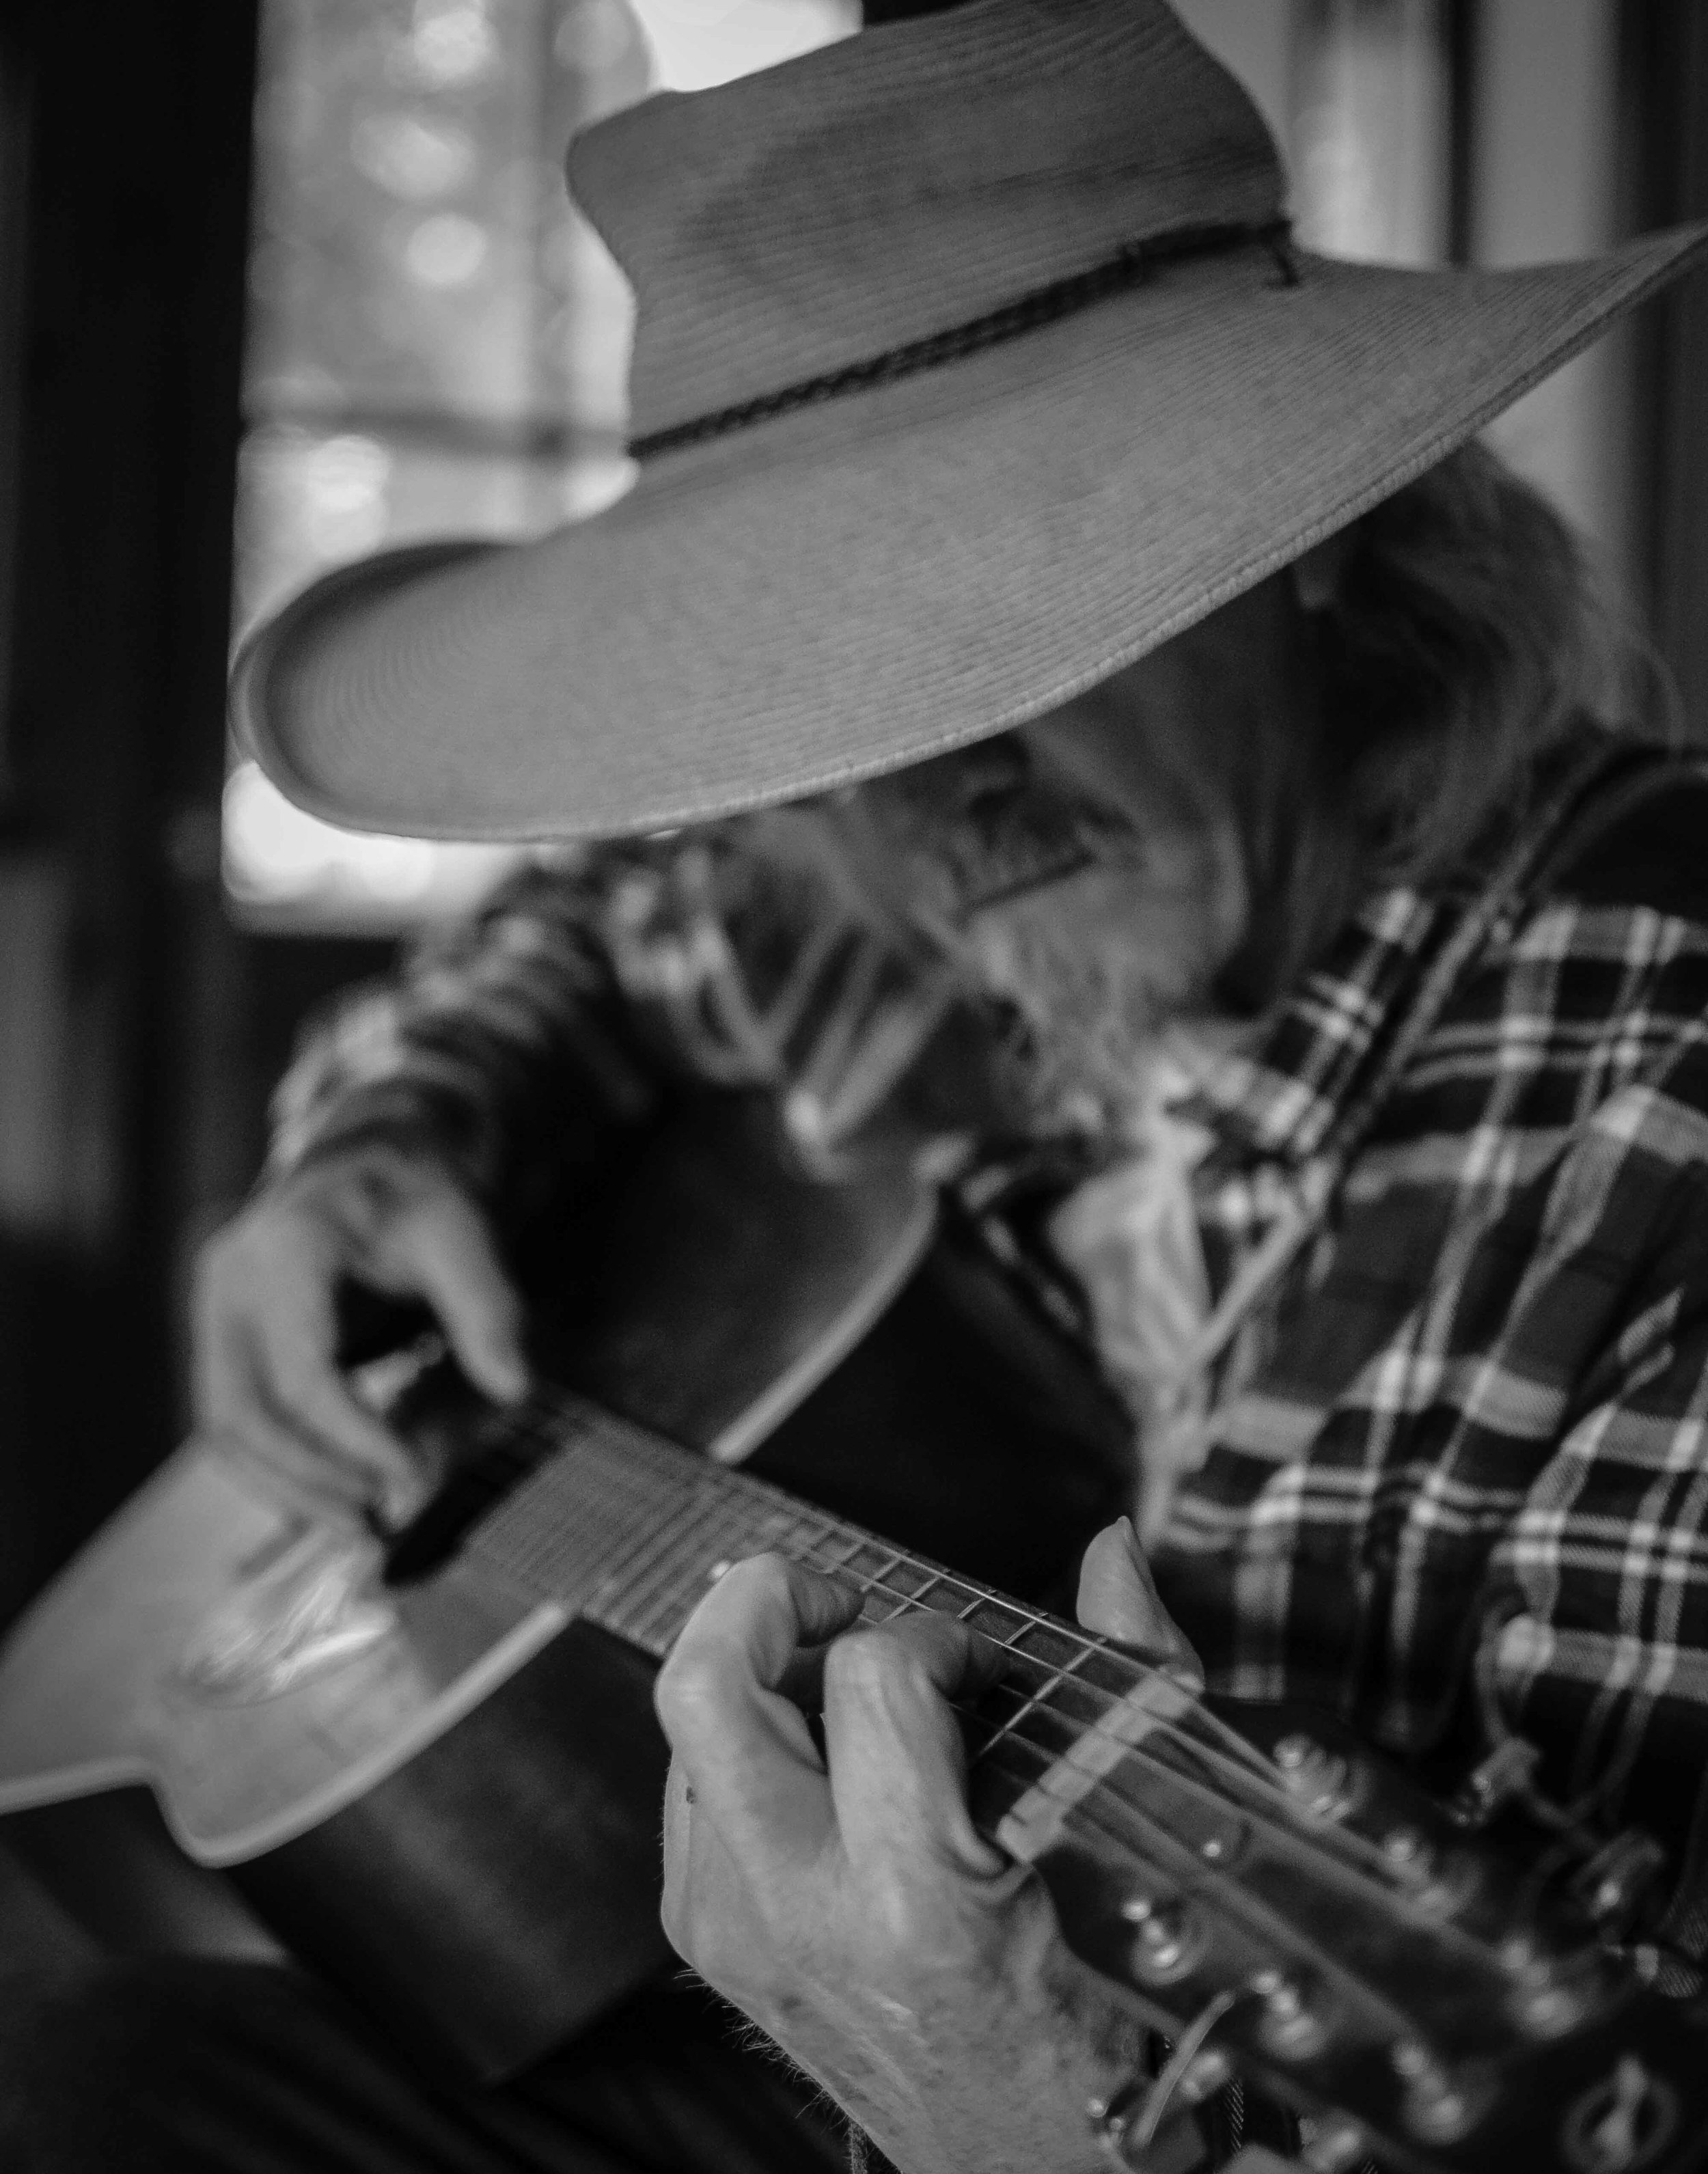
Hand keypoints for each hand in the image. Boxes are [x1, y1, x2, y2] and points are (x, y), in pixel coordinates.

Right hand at [193, 1141, 527, 1527]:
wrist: (377, 1157)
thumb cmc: (422, 1194)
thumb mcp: (466, 1236)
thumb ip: (488, 1310)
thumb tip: (515, 1389)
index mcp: (286, 1248)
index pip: (304, 1372)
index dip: (356, 1438)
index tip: (413, 1479)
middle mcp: (229, 1280)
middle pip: (243, 1413)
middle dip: (312, 1480)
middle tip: (382, 1521)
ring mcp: (213, 1310)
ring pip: (225, 1429)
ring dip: (288, 1487)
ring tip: (361, 1524)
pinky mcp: (221, 1339)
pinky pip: (234, 1419)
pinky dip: (279, 1465)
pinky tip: (337, 1493)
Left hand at [655, 1519, 1204, 2173]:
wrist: (1023, 2159)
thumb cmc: (1096, 2011)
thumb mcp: (1133, 1843)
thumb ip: (1128, 1674)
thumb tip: (1110, 1547)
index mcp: (913, 1898)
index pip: (873, 1679)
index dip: (932, 1636)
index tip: (974, 1667)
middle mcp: (798, 1913)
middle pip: (707, 1685)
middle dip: (768, 1598)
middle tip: (843, 1602)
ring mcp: (733, 1929)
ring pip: (691, 1720)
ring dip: (766, 1669)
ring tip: (846, 1685)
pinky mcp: (705, 1935)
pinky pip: (692, 1779)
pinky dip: (750, 1737)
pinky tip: (822, 1757)